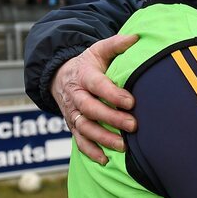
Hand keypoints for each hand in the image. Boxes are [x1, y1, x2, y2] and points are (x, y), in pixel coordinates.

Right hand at [51, 34, 138, 163]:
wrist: (60, 77)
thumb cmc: (86, 64)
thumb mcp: (98, 50)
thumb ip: (116, 44)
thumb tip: (136, 38)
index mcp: (83, 75)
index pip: (97, 85)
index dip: (112, 94)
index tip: (131, 101)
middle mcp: (76, 96)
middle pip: (90, 109)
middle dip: (111, 118)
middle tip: (133, 125)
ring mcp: (73, 113)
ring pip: (85, 128)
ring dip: (103, 138)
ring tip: (123, 146)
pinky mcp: (73, 126)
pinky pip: (79, 141)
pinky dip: (90, 152)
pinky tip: (105, 160)